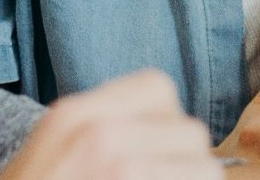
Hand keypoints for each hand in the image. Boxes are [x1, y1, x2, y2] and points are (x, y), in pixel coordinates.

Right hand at [0, 69, 217, 179]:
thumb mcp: (56, 145)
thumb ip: (107, 124)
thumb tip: (169, 131)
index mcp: (77, 114)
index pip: (160, 89)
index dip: (164, 122)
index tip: (151, 150)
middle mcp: (102, 136)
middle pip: (189, 130)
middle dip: (183, 159)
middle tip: (158, 177)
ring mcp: (123, 170)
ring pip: (203, 167)